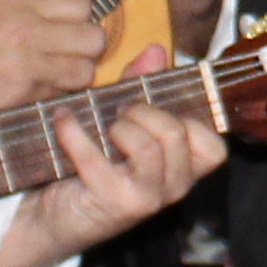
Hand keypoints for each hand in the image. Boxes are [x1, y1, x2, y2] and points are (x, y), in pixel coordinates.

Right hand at [0, 0, 108, 128]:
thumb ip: (27, 7)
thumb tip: (63, 11)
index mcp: (18, 3)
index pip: (82, 3)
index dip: (81, 15)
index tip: (71, 23)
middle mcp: (27, 31)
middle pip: (93, 39)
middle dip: (86, 46)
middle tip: (71, 51)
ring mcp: (25, 66)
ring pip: (84, 72)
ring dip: (76, 74)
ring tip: (58, 72)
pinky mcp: (19, 96)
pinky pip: (58, 94)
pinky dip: (55, 94)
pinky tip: (37, 88)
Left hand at [1, 59, 227, 266]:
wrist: (54, 216)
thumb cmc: (94, 166)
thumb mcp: (125, 122)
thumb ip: (144, 86)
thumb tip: (157, 49)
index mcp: (185, 171)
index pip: (213, 145)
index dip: (188, 119)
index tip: (158, 107)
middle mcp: (174, 188)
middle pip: (176, 134)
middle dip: (144, 112)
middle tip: (121, 112)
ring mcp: (147, 199)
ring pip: (149, 147)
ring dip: (119, 126)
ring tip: (103, 125)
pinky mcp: (115, 203)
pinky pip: (98, 158)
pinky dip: (74, 132)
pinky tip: (62, 120)